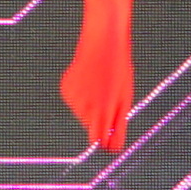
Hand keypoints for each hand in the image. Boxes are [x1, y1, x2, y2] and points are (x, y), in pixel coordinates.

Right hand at [60, 28, 134, 151]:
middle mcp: (86, 105)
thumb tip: (113, 147)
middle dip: (99, 118)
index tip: (108, 141)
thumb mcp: (125, 97)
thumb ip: (118, 124)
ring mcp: (73, 97)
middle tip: (108, 96)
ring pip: (82, 113)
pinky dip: (81, 96)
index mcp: (104, 109)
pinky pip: (74, 102)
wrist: (102, 42)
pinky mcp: (66, 89)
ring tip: (99, 85)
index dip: (104, 142)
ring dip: (90, 105)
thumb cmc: (119, 70)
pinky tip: (88, 81)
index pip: (98, 139)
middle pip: (91, 126)